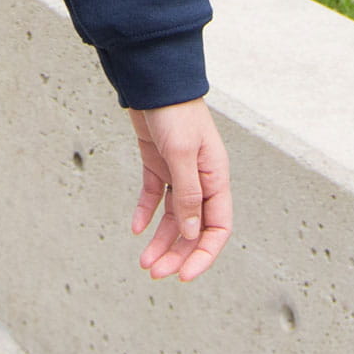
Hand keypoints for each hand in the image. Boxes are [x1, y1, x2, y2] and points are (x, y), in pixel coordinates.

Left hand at [127, 97, 231, 280]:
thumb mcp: (184, 154)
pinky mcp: (158, 163)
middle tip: (155, 272)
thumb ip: (189, 195)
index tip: (184, 275)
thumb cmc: (176, 110)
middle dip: (177, 253)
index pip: (217, 227)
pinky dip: (146, 213)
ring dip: (160, 240)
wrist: (154, 78)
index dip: (203, 254)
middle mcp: (200, 178)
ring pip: (173, 217)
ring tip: (144, 261)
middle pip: (193, 227)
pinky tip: (136, 228)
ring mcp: (178, 171)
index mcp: (216, 177)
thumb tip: (192, 232)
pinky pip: (154, 196)